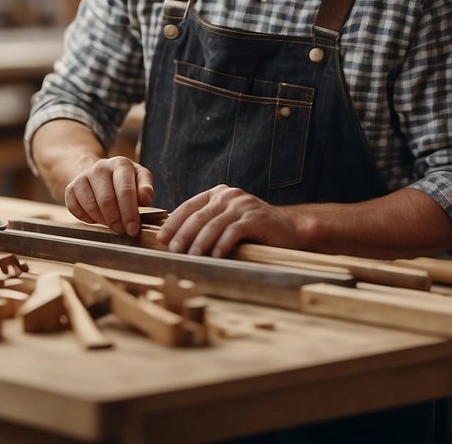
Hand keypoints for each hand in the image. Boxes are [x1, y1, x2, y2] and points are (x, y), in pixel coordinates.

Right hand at [63, 156, 153, 236]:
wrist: (99, 173)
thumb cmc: (124, 181)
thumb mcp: (139, 179)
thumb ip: (145, 188)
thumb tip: (146, 197)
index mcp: (121, 164)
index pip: (125, 191)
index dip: (129, 213)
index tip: (133, 230)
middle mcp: (100, 167)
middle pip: (107, 200)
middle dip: (116, 220)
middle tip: (122, 232)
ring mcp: (83, 177)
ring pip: (91, 207)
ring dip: (103, 221)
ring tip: (112, 225)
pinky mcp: (70, 188)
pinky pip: (76, 209)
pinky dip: (87, 219)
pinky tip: (96, 218)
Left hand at [156, 184, 301, 256]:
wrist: (290, 229)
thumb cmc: (253, 230)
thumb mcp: (226, 221)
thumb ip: (206, 224)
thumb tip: (175, 241)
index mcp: (217, 194)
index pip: (189, 207)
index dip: (173, 223)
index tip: (161, 239)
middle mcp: (229, 195)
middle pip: (199, 216)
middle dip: (182, 235)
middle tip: (172, 251)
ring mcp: (243, 205)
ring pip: (214, 224)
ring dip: (200, 243)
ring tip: (191, 257)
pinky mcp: (255, 218)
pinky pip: (233, 231)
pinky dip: (222, 245)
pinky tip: (215, 257)